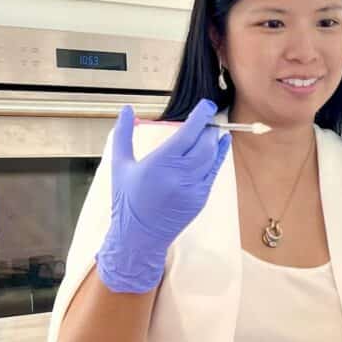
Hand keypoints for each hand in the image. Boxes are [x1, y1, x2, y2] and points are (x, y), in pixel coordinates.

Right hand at [96, 99, 230, 292]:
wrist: (139, 236)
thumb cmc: (127, 200)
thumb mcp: (120, 165)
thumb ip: (123, 134)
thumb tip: (126, 109)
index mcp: (160, 163)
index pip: (189, 132)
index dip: (201, 116)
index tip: (207, 105)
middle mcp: (180, 174)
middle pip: (204, 143)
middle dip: (208, 127)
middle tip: (207, 118)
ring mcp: (193, 187)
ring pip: (211, 157)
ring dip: (214, 141)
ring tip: (212, 130)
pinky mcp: (201, 198)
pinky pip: (213, 172)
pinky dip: (218, 157)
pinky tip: (221, 146)